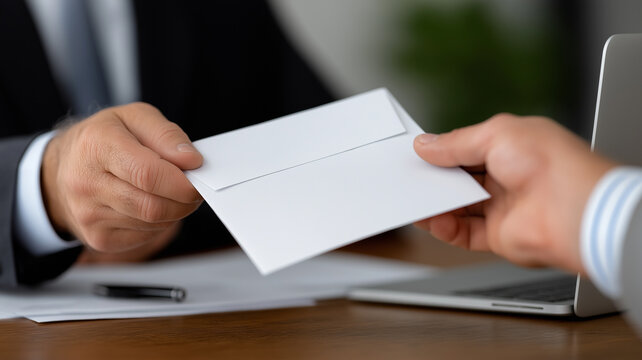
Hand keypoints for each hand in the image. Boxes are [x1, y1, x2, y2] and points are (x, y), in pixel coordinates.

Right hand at [42, 103, 202, 255]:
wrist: (63, 169)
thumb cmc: (104, 139)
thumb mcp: (134, 117)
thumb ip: (166, 134)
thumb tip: (192, 160)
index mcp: (96, 146)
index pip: (147, 174)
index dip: (181, 182)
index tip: (198, 179)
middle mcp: (86, 183)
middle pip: (153, 206)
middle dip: (184, 200)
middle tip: (193, 188)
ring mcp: (89, 215)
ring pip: (153, 223)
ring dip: (175, 211)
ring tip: (172, 192)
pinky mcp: (98, 238)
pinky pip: (146, 235)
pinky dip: (160, 222)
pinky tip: (153, 205)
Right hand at [413, 114, 615, 273]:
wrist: (574, 210)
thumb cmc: (553, 164)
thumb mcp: (495, 134)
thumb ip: (456, 142)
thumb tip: (427, 145)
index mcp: (513, 147)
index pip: (467, 149)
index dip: (442, 151)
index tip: (418, 154)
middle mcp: (508, 178)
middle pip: (460, 179)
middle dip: (435, 178)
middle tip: (411, 176)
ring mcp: (503, 208)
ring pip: (458, 208)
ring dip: (436, 204)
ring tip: (414, 199)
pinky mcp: (499, 236)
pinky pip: (463, 233)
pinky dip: (444, 227)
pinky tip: (432, 219)